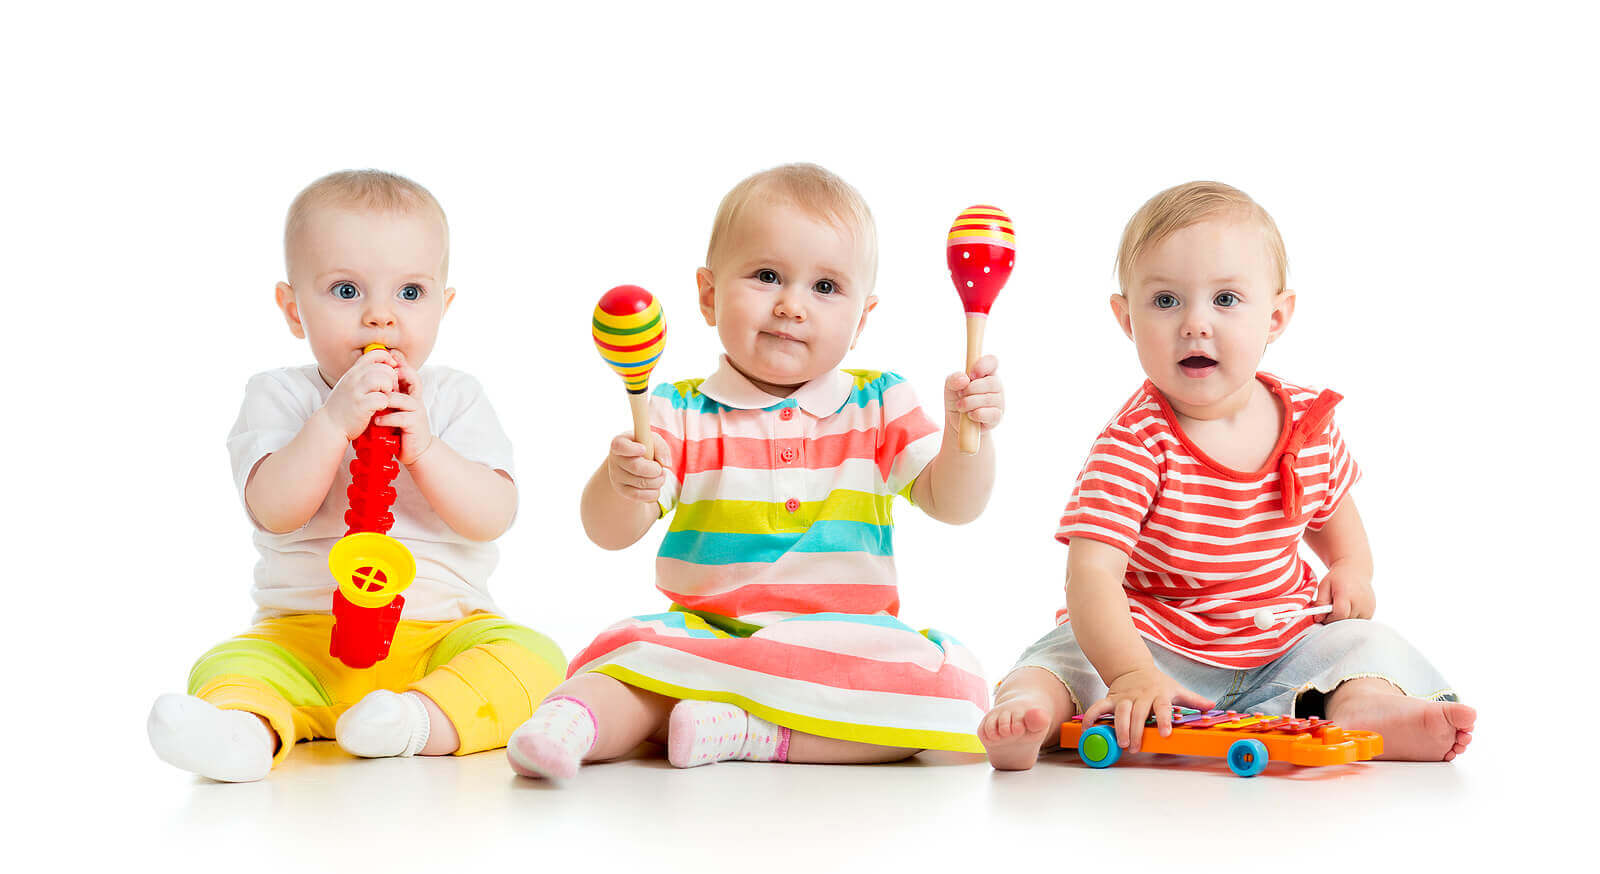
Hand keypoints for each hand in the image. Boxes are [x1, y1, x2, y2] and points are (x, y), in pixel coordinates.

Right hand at [322, 348, 399, 439]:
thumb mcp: (351, 385)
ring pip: (382, 380)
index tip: (391, 370)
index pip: (374, 354)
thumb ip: (364, 376)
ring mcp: (356, 392)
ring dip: (388, 388)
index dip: (387, 359)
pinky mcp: (360, 406)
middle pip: (382, 367)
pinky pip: (381, 399)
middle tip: (389, 389)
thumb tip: (387, 367)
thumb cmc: (345, 406)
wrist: (329, 424)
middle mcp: (354, 379)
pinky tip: (380, 407)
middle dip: (391, 378)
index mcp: (353, 372)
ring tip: (384, 396)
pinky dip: (384, 403)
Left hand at [375, 350, 433, 464]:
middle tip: (385, 371)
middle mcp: (416, 400)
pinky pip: (400, 418)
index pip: (409, 374)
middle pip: (413, 379)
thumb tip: (371, 383)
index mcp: (410, 395)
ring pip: (402, 399)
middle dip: (400, 373)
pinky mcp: (415, 425)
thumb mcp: (393, 410)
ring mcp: (417, 412)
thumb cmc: (400, 430)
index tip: (390, 354)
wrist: (414, 451)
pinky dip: (387, 419)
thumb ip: (387, 397)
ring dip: (386, 400)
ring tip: (374, 401)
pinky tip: (377, 421)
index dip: (401, 363)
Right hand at [606, 432, 667, 503]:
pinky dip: (653, 493)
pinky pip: (639, 496)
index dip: (632, 449)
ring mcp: (616, 477)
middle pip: (636, 467)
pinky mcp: (622, 490)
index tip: (643, 449)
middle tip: (661, 469)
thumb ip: (660, 447)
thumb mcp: (652, 440)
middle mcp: (615, 460)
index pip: (620, 446)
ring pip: (641, 483)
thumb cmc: (644, 447)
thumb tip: (665, 464)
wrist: (634, 461)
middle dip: (655, 469)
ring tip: (661, 476)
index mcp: (619, 443)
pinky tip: (656, 486)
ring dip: (658, 481)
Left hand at [945, 354, 1003, 431]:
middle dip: (971, 389)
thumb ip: (953, 379)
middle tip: (961, 394)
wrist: (956, 423)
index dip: (983, 365)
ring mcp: (999, 402)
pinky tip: (970, 415)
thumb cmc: (957, 400)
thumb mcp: (950, 387)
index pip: (992, 361)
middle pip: (992, 382)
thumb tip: (964, 379)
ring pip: (989, 399)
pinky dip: (977, 414)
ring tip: (961, 406)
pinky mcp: (997, 417)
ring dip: (970, 403)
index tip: (971, 374)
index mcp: (986, 374)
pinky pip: (992, 414)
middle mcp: (995, 386)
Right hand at [1078, 665, 1214, 752]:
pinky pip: (1098, 707)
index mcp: (1159, 695)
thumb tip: (1213, 706)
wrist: (1133, 667)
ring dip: (1118, 728)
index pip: (1163, 708)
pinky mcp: (1111, 698)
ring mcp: (1125, 697)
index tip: (1165, 734)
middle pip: (1138, 714)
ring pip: (1120, 712)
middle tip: (1135, 748)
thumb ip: (1194, 699)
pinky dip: (1091, 717)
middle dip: (1136, 731)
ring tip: (1120, 743)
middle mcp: (1141, 696)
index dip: (1165, 720)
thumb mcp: (1176, 688)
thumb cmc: (1158, 682)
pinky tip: (1088, 729)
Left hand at [1315, 564, 1375, 621]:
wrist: (1355, 570)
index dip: (1330, 618)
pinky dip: (1351, 618)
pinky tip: (1349, 608)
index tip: (1324, 616)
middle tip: (1330, 611)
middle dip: (1335, 619)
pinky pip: (1358, 622)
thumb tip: (1318, 618)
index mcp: (1347, 593)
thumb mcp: (1324, 586)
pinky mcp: (1371, 611)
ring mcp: (1368, 607)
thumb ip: (1320, 603)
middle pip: (1345, 620)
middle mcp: (1360, 601)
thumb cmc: (1337, 578)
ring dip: (1343, 619)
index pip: (1340, 614)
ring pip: (1351, 623)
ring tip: (1341, 606)